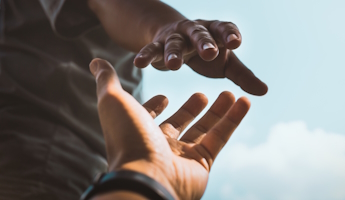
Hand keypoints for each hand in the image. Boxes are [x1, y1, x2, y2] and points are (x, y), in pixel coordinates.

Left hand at [89, 58, 250, 199]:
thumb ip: (107, 81)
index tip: (165, 96)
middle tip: (203, 94)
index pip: (149, 117)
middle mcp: (160, 145)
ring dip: (219, 111)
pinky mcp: (203, 163)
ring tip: (231, 93)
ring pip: (204, 129)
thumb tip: (95, 61)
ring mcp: (182, 156)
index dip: (155, 107)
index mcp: (139, 131)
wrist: (146, 176)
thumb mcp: (114, 101)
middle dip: (192, 108)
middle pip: (180, 123)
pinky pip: (220, 138)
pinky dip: (233, 119)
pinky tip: (244, 102)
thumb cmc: (128, 138)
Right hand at [133, 19, 267, 95]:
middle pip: (200, 34)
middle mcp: (196, 31)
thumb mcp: (227, 63)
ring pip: (174, 43)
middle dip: (205, 42)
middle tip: (210, 52)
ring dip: (173, 53)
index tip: (236, 42)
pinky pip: (151, 49)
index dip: (230, 34)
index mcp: (216, 32)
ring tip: (174, 66)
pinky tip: (139, 63)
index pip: (224, 29)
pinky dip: (145, 55)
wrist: (177, 38)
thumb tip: (264, 91)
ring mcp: (176, 37)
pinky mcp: (158, 45)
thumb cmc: (207, 53)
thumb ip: (243, 76)